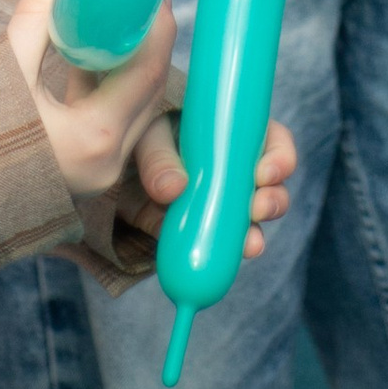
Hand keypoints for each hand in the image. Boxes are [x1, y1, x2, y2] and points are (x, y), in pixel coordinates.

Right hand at [8, 0, 178, 202]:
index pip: (146, 72)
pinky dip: (112, 84)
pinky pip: (115, 119)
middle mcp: (107, 161)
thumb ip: (37, 18)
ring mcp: (99, 171)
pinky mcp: (87, 169)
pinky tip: (98, 50)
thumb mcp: (4, 69)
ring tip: (122, 16)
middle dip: (150, 40)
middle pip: (149, 90)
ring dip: (133, 62)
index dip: (155, 26)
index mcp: (94, 138)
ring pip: (136, 107)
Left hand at [121, 104, 298, 259]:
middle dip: (274, 198)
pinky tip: (232, 258)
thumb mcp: (146, 133)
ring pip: (253, 216)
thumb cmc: (137, 132)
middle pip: (271, 183)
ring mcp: (221, 199)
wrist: (107, 167)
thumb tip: (174, 190)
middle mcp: (233, 166)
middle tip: (258, 208)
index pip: (271, 138)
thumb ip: (158, 156)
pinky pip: (222, 242)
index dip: (279, 156)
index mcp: (230, 130)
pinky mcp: (202, 227)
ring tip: (250, 243)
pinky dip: (228, 251)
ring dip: (257, 230)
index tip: (265, 173)